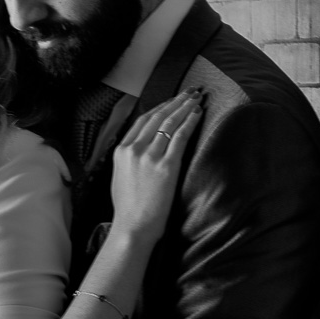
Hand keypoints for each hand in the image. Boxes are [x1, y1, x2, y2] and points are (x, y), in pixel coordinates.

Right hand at [109, 88, 203, 242]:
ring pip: (170, 123)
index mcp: (121, 151)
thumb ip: (130, 160)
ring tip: (197, 98)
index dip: (160, 107)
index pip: (143, 121)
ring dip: (185, 108)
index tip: (172, 100)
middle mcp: (134, 149)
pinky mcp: (166, 166)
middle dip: (176, 101)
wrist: (133, 226)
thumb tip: (141, 149)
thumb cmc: (129, 208)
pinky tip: (198, 114)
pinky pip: (180, 136)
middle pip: (158, 117)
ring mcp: (149, 156)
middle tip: (190, 92)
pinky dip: (190, 122)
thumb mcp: (120, 177)